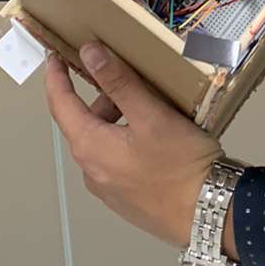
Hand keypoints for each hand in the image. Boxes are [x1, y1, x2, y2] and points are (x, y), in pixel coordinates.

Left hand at [45, 41, 228, 252]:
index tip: (54, 56)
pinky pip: (116, 162)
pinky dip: (126, 142)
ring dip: (117, 121)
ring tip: (152, 109)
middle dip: (102, 98)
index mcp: (90, 147)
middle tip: (131, 79)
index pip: (60, 105)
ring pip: (102, 143)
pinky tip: (157, 141)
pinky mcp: (126, 201)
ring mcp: (107, 190)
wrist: (209, 212)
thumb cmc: (180, 161)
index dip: (56, 78)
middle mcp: (91, 171)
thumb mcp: (152, 115)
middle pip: (85, 124)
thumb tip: (88, 53)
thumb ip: (119, 82)